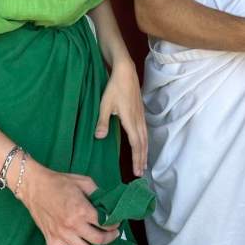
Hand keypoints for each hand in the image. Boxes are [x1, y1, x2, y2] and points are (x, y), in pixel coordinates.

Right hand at [17, 161, 119, 244]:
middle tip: (116, 235)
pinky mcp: (51, 241)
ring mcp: (62, 236)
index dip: (114, 223)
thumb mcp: (84, 181)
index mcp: (83, 210)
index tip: (118, 221)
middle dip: (111, 238)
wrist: (35, 186)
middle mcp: (74, 226)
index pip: (105, 222)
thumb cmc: (60, 181)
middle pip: (98, 239)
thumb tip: (109, 202)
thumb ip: (98, 192)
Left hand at [95, 57, 147, 176]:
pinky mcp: (140, 111)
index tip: (137, 171)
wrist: (126, 72)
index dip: (137, 158)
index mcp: (130, 120)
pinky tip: (143, 144)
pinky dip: (145, 141)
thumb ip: (103, 122)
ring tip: (144, 163)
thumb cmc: (114, 88)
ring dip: (144, 151)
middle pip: (143, 143)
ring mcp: (141, 115)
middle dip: (142, 159)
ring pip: (145, 137)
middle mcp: (138, 120)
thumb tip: (99, 137)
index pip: (136, 144)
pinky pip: (145, 131)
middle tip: (141, 173)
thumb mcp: (104, 105)